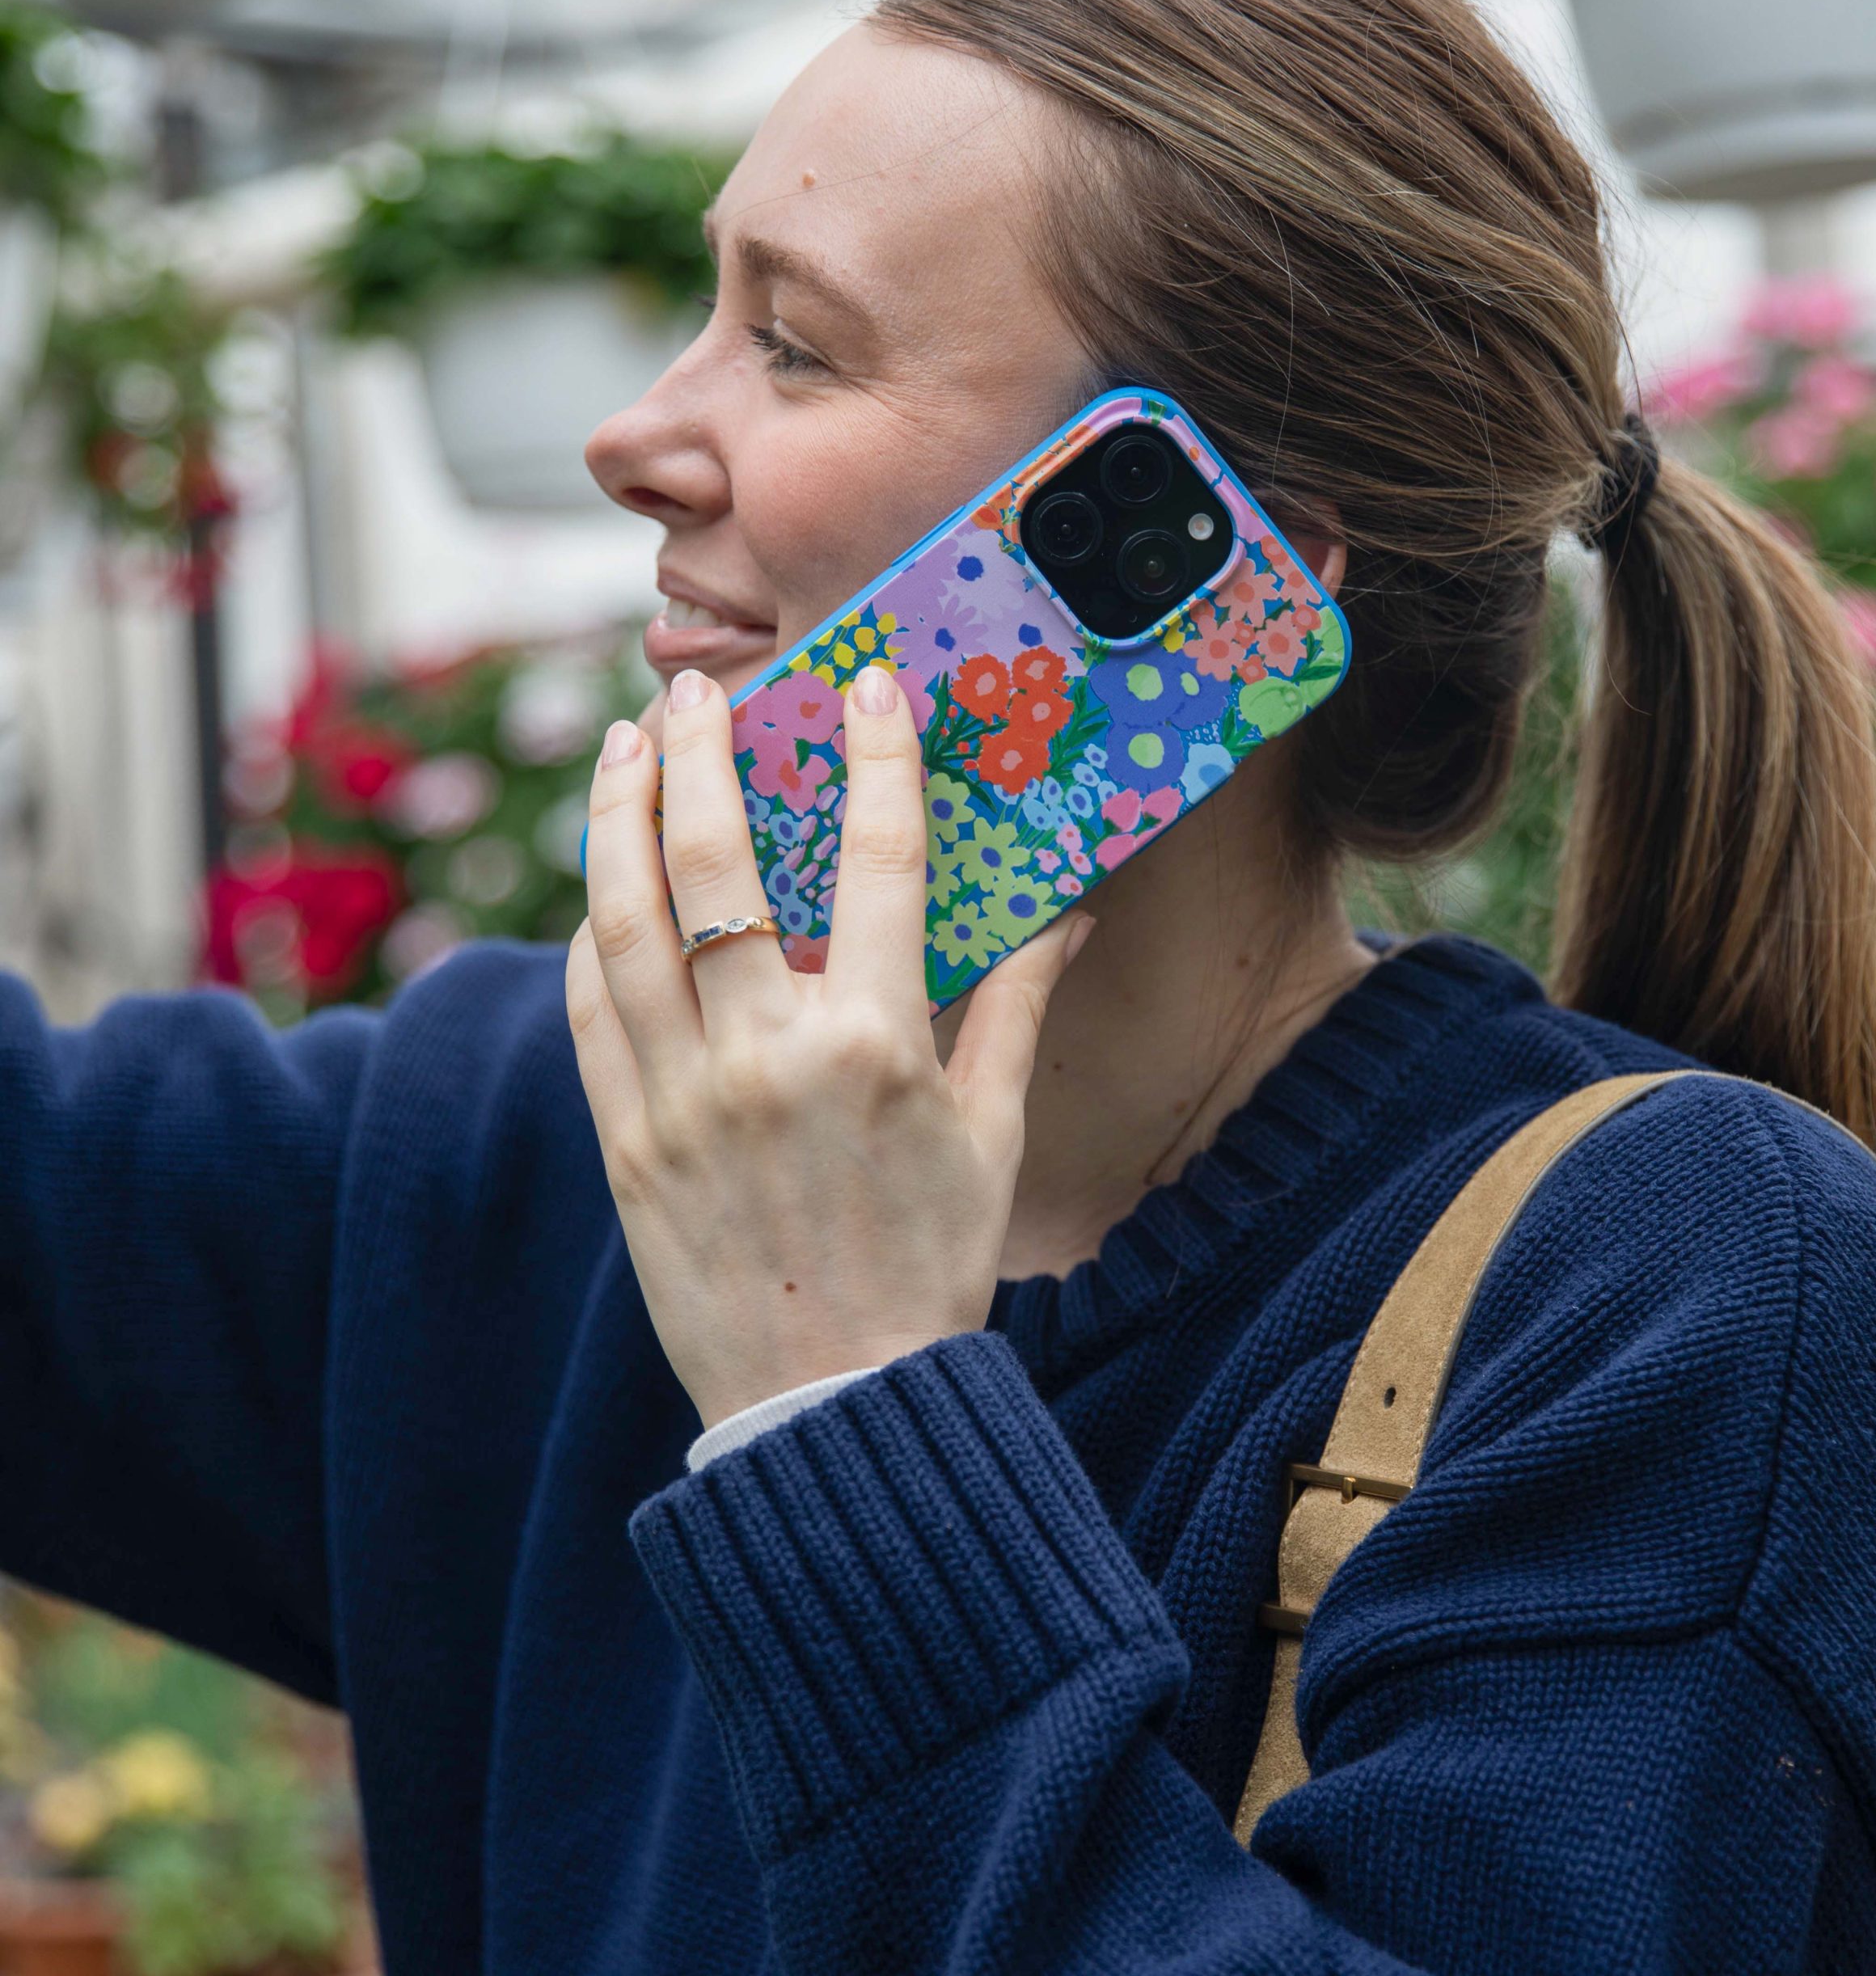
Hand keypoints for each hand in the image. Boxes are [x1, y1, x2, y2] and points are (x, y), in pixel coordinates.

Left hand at [566, 661, 1090, 1426]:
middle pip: (717, 866)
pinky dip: (592, 934)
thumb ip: (1015, 1007)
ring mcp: (681, 1099)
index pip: (876, 860)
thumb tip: (1067, 911)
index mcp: (876, 1046)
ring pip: (626, 922)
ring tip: (621, 751)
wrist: (832, 1405)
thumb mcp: (992, 1134)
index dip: (875, 758)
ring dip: (618, 819)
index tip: (866, 687)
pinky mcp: (624, 1142)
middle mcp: (768, 1057)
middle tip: (694, 692)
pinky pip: (592, 1010)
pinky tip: (603, 884)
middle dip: (701, 758)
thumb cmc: (930, 1264)